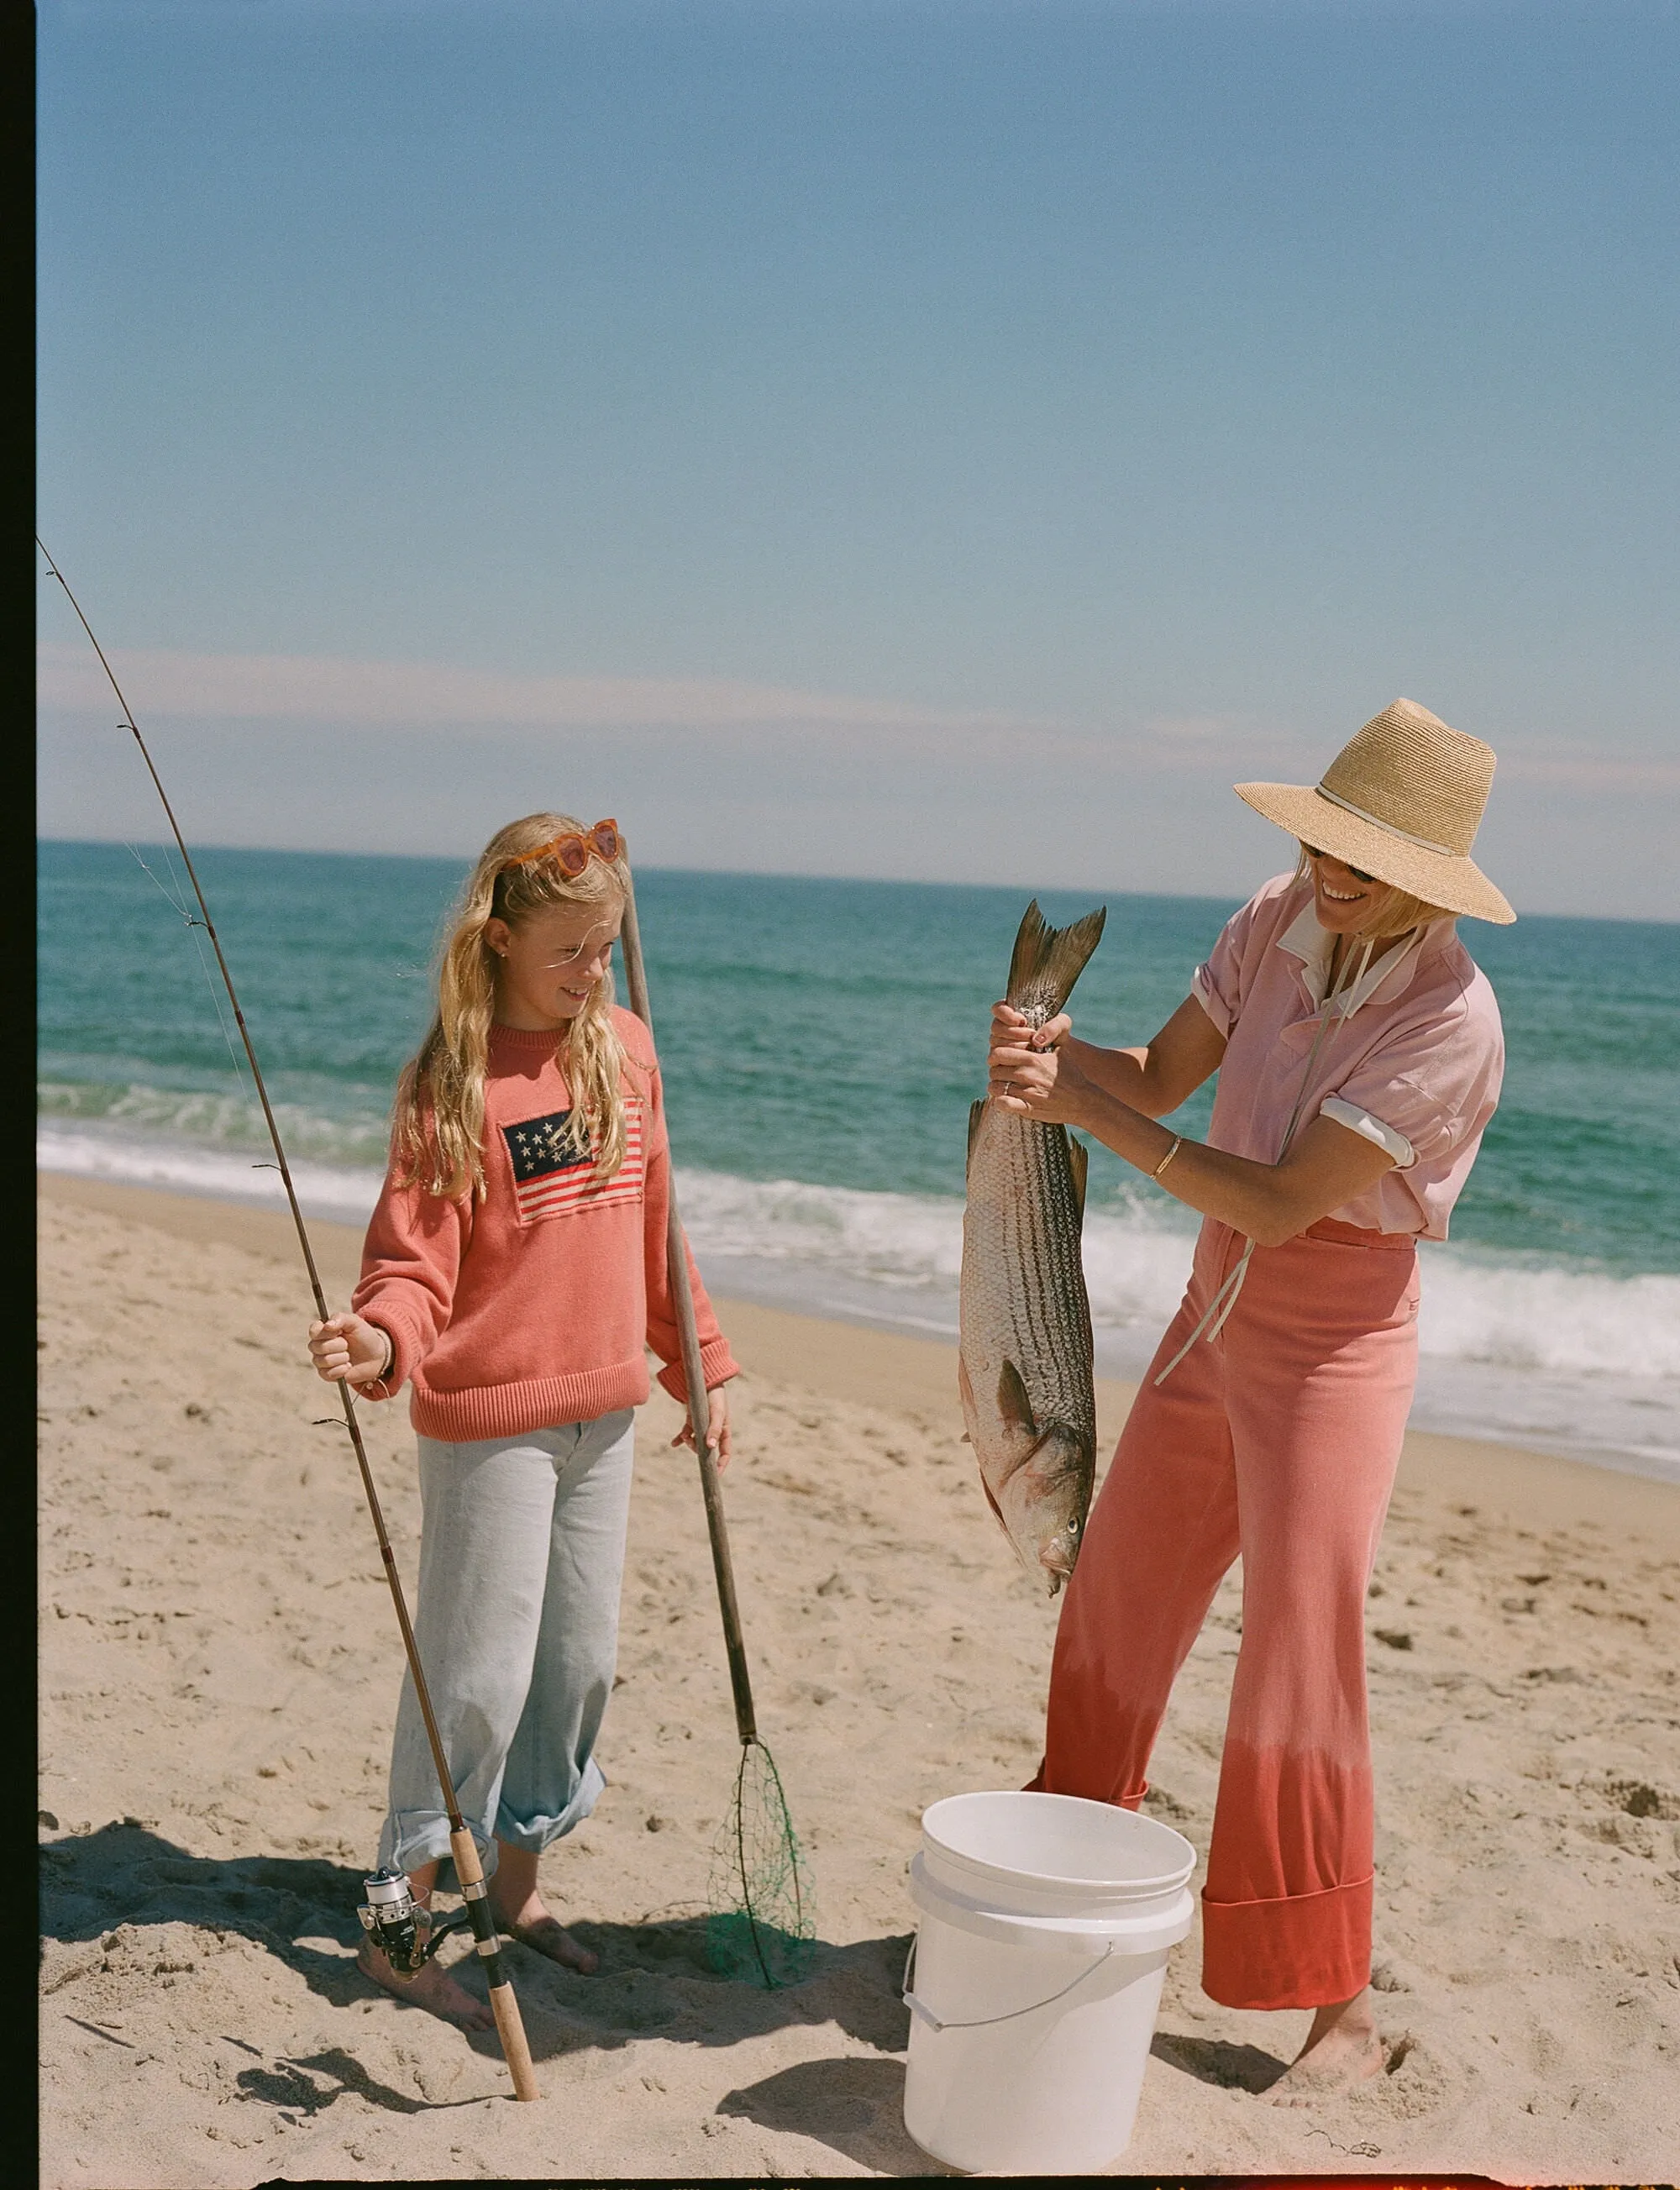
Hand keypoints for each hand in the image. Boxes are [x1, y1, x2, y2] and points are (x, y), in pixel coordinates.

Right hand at [308, 1312, 391, 1385]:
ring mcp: (321, 1361)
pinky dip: (342, 1370)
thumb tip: (327, 1325)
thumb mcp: (356, 1322)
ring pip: (324, 1361)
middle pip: (318, 1347)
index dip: (326, 1333)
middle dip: (339, 1345)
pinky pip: (328, 1374)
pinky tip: (348, 1366)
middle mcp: (318, 1345)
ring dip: (342, 1357)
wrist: (375, 1356)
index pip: (313, 1331)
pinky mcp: (326, 1374)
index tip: (340, 1332)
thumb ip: (341, 1318)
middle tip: (347, 1344)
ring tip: (349, 1356)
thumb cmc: (364, 1336)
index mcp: (322, 1331)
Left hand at [672, 1382, 732, 1470]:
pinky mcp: (692, 1420)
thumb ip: (713, 1429)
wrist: (704, 1379)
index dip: (721, 1464)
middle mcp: (713, 1430)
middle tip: (690, 1442)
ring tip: (683, 1437)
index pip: (725, 1452)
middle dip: (698, 1450)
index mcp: (724, 1430)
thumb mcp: (716, 1413)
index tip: (715, 1474)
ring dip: (689, 1443)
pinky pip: (686, 1433)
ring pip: (696, 1442)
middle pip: (707, 1449)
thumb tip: (710, 1448)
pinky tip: (673, 1443)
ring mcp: (702, 1426)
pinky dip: (680, 1438)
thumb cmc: (714, 1396)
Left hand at [988, 1005, 1088, 1122]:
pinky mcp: (1029, 1108)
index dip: (997, 1055)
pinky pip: (1003, 1104)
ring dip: (996, 1087)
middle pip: (994, 1069)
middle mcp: (1029, 1073)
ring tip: (1004, 1087)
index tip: (1001, 1059)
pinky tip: (1005, 1100)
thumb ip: (1043, 1038)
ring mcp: (1028, 1092)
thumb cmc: (1070, 1074)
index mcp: (1034, 1057)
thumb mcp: (1060, 1050)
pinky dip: (1000, 1102)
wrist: (1083, 1100)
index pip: (999, 1052)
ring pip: (995, 1086)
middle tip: (1001, 1073)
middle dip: (995, 1070)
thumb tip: (1028, 1034)